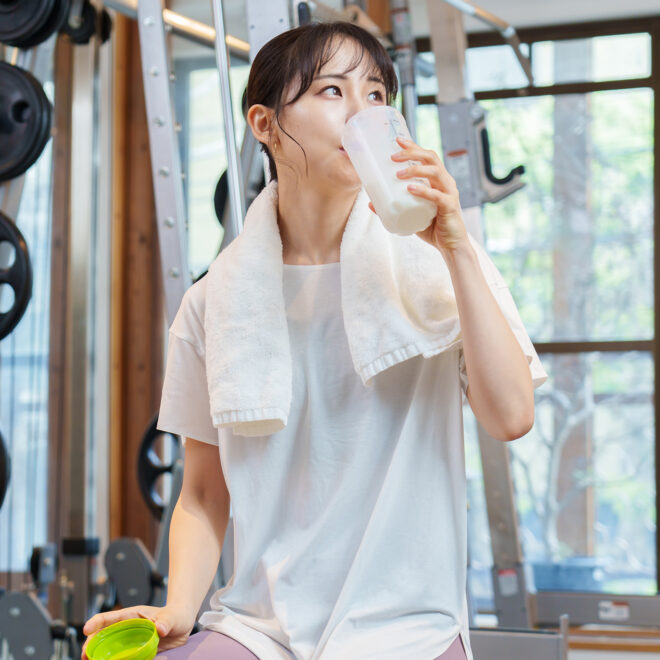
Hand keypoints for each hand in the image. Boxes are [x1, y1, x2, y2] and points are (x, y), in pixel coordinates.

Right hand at [81, 603, 195, 658]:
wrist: (182, 625)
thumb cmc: (176, 615)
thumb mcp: (172, 617)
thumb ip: (167, 621)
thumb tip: (160, 629)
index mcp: (132, 616)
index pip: (111, 617)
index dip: (97, 622)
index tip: (86, 629)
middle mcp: (127, 629)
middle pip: (103, 635)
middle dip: (91, 644)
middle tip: (86, 655)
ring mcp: (129, 642)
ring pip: (108, 649)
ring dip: (98, 656)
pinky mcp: (135, 653)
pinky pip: (121, 659)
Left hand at [367, 136, 468, 254]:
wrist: (450, 246)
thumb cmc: (432, 228)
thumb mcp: (410, 214)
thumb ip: (393, 207)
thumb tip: (370, 203)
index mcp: (438, 180)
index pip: (427, 157)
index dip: (413, 146)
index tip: (398, 140)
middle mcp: (445, 182)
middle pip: (431, 158)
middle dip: (412, 153)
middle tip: (393, 157)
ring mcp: (449, 193)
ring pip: (435, 173)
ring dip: (416, 170)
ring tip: (398, 174)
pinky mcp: (450, 207)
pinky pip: (437, 196)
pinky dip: (423, 191)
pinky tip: (411, 189)